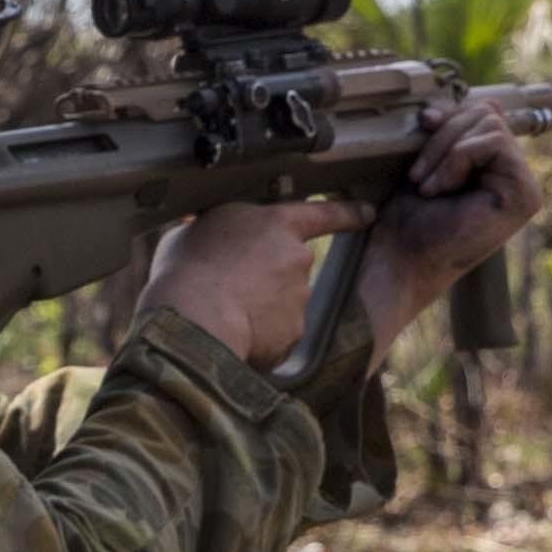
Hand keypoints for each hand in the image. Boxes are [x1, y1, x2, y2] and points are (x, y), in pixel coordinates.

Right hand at [139, 196, 372, 372]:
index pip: (324, 213)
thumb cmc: (185, 270)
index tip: (366, 214)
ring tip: (219, 314)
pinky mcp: (293, 333)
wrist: (192, 320)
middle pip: (289, 265)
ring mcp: (298, 297)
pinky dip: (257, 338)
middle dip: (265, 277)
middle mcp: (296, 257)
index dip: (347, 213)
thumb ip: (217, 233)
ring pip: (281, 303)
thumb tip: (207, 238)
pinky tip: (229, 335)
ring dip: (257, 308)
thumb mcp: (193, 232)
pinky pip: (275, 336)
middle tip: (227, 287)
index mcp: (275, 223)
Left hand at [357, 99, 549, 345]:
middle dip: (444, 135)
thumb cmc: (406, 220)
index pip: (485, 113)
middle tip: (418, 174)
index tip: (422, 125)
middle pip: (488, 114)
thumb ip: (454, 133)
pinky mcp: (525, 195)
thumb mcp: (430, 162)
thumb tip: (480, 100)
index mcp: (494, 168)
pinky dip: (458, 159)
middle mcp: (514, 176)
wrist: (398, 260)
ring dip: (447, 150)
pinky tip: (441, 189)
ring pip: (490, 125)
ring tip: (427, 185)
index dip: (452, 113)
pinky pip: (494, 144)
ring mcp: (524, 186)